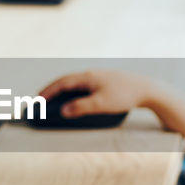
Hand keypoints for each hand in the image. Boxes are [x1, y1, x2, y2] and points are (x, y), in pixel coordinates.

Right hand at [38, 70, 160, 118]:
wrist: (147, 89)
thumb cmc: (124, 96)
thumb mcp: (101, 104)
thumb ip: (81, 107)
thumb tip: (63, 111)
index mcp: (87, 77)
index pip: (62, 83)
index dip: (48, 91)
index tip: (37, 100)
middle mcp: (91, 74)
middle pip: (66, 80)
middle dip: (52, 89)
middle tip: (40, 99)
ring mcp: (98, 77)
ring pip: (75, 82)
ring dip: (62, 89)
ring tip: (54, 99)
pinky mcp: (105, 81)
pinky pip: (83, 85)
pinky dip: (73, 91)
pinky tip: (75, 98)